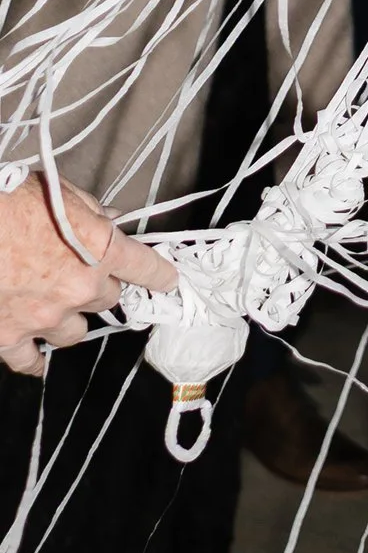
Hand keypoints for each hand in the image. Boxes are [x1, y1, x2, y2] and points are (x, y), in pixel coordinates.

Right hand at [0, 173, 172, 376]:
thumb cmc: (14, 200)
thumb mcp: (63, 192)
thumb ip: (92, 211)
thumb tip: (110, 218)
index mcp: (100, 249)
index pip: (146, 268)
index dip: (160, 276)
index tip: (168, 282)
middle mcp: (80, 289)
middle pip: (108, 300)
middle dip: (98, 288)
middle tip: (77, 275)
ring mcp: (45, 317)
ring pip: (75, 332)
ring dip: (69, 320)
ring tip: (55, 309)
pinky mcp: (10, 335)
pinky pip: (30, 360)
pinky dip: (33, 359)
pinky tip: (35, 359)